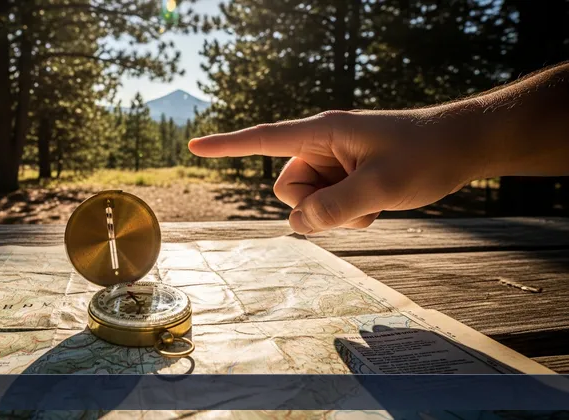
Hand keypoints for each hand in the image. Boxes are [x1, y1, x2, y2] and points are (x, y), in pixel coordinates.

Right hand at [188, 110, 485, 233]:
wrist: (461, 148)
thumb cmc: (425, 154)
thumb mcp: (381, 186)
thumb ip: (334, 208)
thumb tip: (297, 225)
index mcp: (322, 132)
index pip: (263, 138)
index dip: (227, 145)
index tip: (193, 146)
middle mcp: (321, 146)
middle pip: (286, 187)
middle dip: (312, 205)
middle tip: (354, 203)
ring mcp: (333, 163)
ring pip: (306, 202)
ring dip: (334, 213)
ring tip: (371, 202)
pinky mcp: (345, 178)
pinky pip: (326, 206)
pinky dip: (347, 214)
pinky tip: (375, 205)